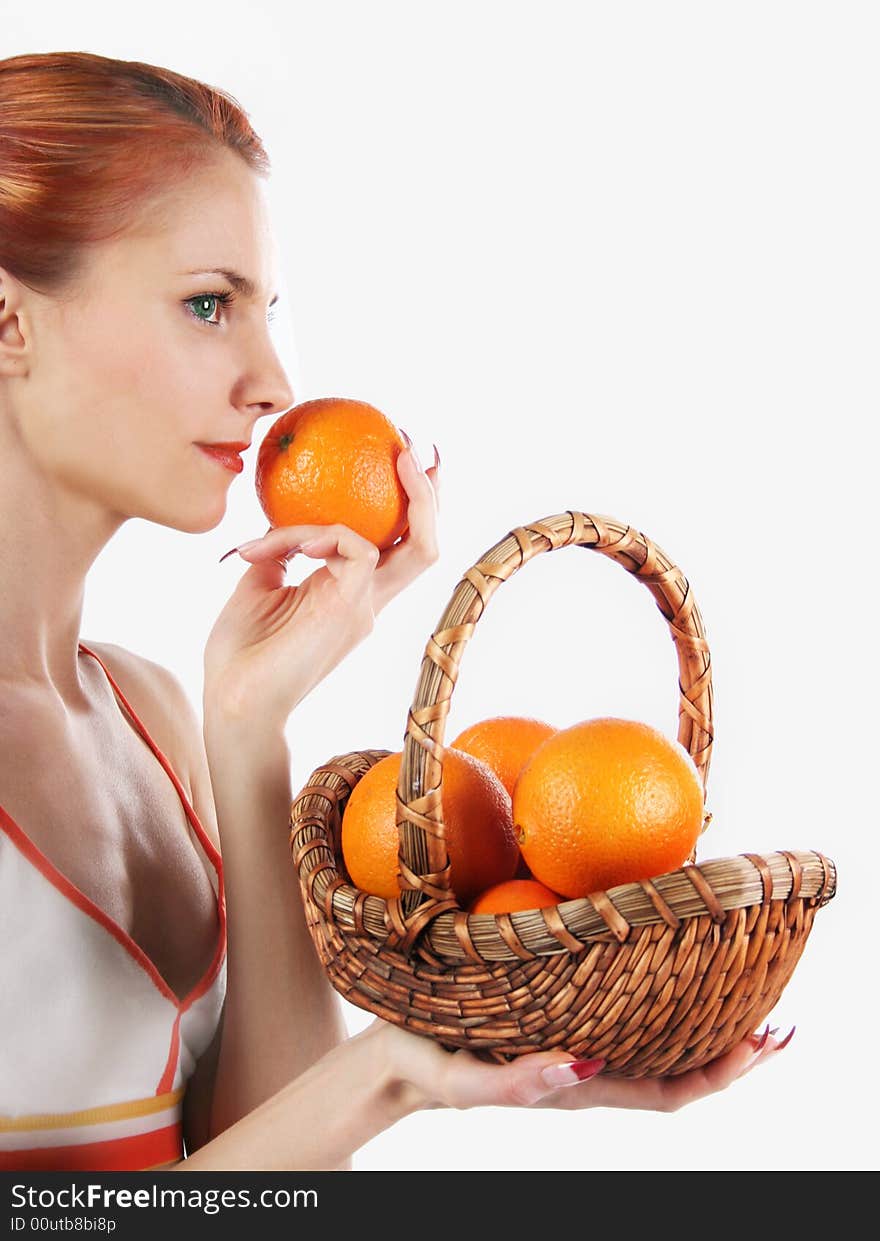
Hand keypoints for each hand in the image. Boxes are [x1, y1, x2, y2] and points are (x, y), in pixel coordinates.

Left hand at [204, 444, 439, 725]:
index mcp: (350, 597)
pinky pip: (354, 549)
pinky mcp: (349, 610)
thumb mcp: (258, 587)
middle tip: (418, 447)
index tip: (401, 460)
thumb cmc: (238, 656)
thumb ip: (279, 554)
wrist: (233, 703)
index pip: (396, 548)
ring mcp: (364, 608)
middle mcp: (368, 602)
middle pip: (426, 546)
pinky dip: (322, 532)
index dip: (408, 507)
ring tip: (400, 457)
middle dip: (433, 495)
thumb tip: (276, 521)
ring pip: (416, 547)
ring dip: (409, 497)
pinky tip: (291, 540)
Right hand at [364, 1017, 792, 1111]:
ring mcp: (577, 1040)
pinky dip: (662, 992)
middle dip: (734, 1049)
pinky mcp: (559, 1013)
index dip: (724, 1073)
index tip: (767, 1040)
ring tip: (741, 983)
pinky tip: (662, 954)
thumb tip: (585, 1063)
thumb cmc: (427, 1065)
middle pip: (680, 1067)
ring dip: (707, 1019)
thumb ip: (520, 1082)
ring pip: (658, 1038)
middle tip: (778, 1014)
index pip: (670, 1090)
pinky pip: (625, 1009)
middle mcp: (591, 1065)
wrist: (393, 1059)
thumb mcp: (465, 1080)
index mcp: (579, 1085)